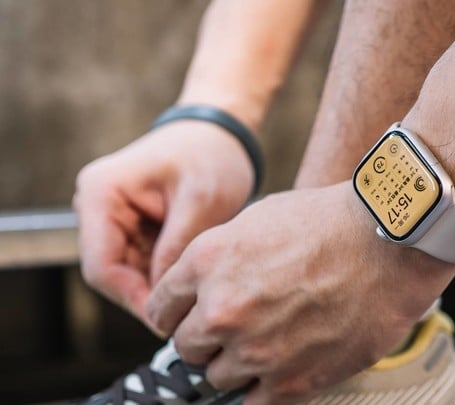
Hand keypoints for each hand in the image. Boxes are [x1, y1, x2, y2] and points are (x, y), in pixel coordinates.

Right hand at [73, 121, 253, 326]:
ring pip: (127, 274)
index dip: (133, 298)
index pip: (101, 267)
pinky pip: (142, 264)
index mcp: (101, 193)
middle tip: (188, 315)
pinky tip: (193, 279)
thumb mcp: (202, 201)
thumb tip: (163, 298)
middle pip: (112, 274)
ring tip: (197, 294)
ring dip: (159, 286)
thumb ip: (177, 248)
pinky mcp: (131, 227)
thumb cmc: (211, 155)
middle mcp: (96, 207)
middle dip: (149, 295)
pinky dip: (165, 275)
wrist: (220, 134)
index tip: (167, 319)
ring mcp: (112, 218)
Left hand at [146, 182, 454, 403]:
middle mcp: (223, 310)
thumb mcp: (258, 220)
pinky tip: (285, 361)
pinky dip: (264, 385)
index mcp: (207, 263)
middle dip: (208, 336)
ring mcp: (256, 351)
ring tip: (272, 338)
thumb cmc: (328, 222)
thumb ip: (217, 259)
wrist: (390, 242)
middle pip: (187, 347)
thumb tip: (202, 291)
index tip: (192, 315)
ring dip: (237, 362)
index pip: (161, 310)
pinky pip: (253, 400)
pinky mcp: (292, 381)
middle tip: (240, 323)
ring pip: (217, 376)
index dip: (177, 312)